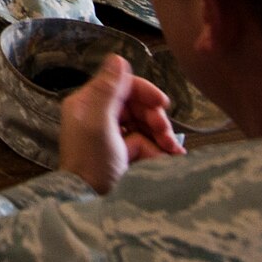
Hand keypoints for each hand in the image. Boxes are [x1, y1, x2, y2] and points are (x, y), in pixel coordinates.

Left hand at [57, 55, 184, 195]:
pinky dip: (160, 150)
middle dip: (155, 117)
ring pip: (145, 124)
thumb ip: (108, 90)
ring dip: (162, 135)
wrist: (90, 204)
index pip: (121, 84)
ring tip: (173, 151)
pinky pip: (147, 144)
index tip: (163, 103)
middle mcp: (97, 116)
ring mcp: (111, 136)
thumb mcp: (98, 123)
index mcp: (87, 104)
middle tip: (167, 133)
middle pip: (136, 104)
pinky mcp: (123, 154)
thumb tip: (118, 57)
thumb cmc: (91, 162)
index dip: (144, 91)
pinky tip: (172, 158)